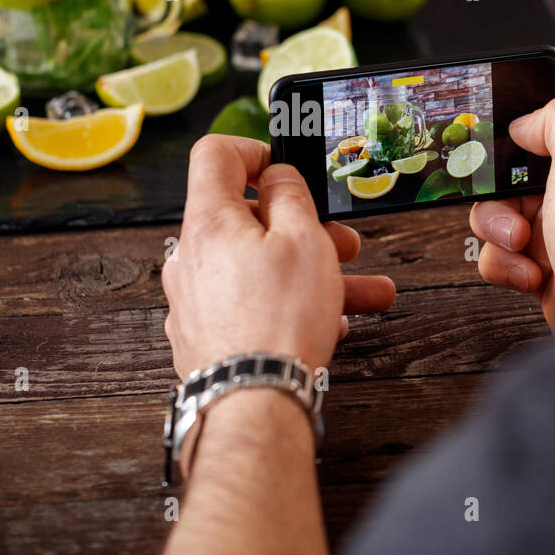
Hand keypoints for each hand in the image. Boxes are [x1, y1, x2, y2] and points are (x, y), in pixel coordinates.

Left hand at [162, 134, 396, 377]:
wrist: (254, 403)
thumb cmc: (279, 322)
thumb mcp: (304, 240)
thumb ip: (290, 196)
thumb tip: (277, 176)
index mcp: (208, 221)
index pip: (214, 155)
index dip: (253, 151)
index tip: (283, 168)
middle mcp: (189, 258)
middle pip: (246, 222)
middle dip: (304, 228)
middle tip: (345, 242)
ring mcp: (192, 301)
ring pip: (257, 270)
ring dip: (310, 274)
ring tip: (365, 293)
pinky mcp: (203, 337)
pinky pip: (248, 306)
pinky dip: (285, 306)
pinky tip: (330, 323)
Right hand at [469, 76, 554, 353]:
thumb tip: (524, 120)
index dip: (529, 105)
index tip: (508, 126)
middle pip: (511, 160)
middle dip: (496, 183)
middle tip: (509, 197)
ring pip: (497, 208)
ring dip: (497, 228)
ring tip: (522, 244)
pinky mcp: (541, 260)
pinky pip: (498, 252)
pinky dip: (505, 264)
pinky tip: (532, 274)